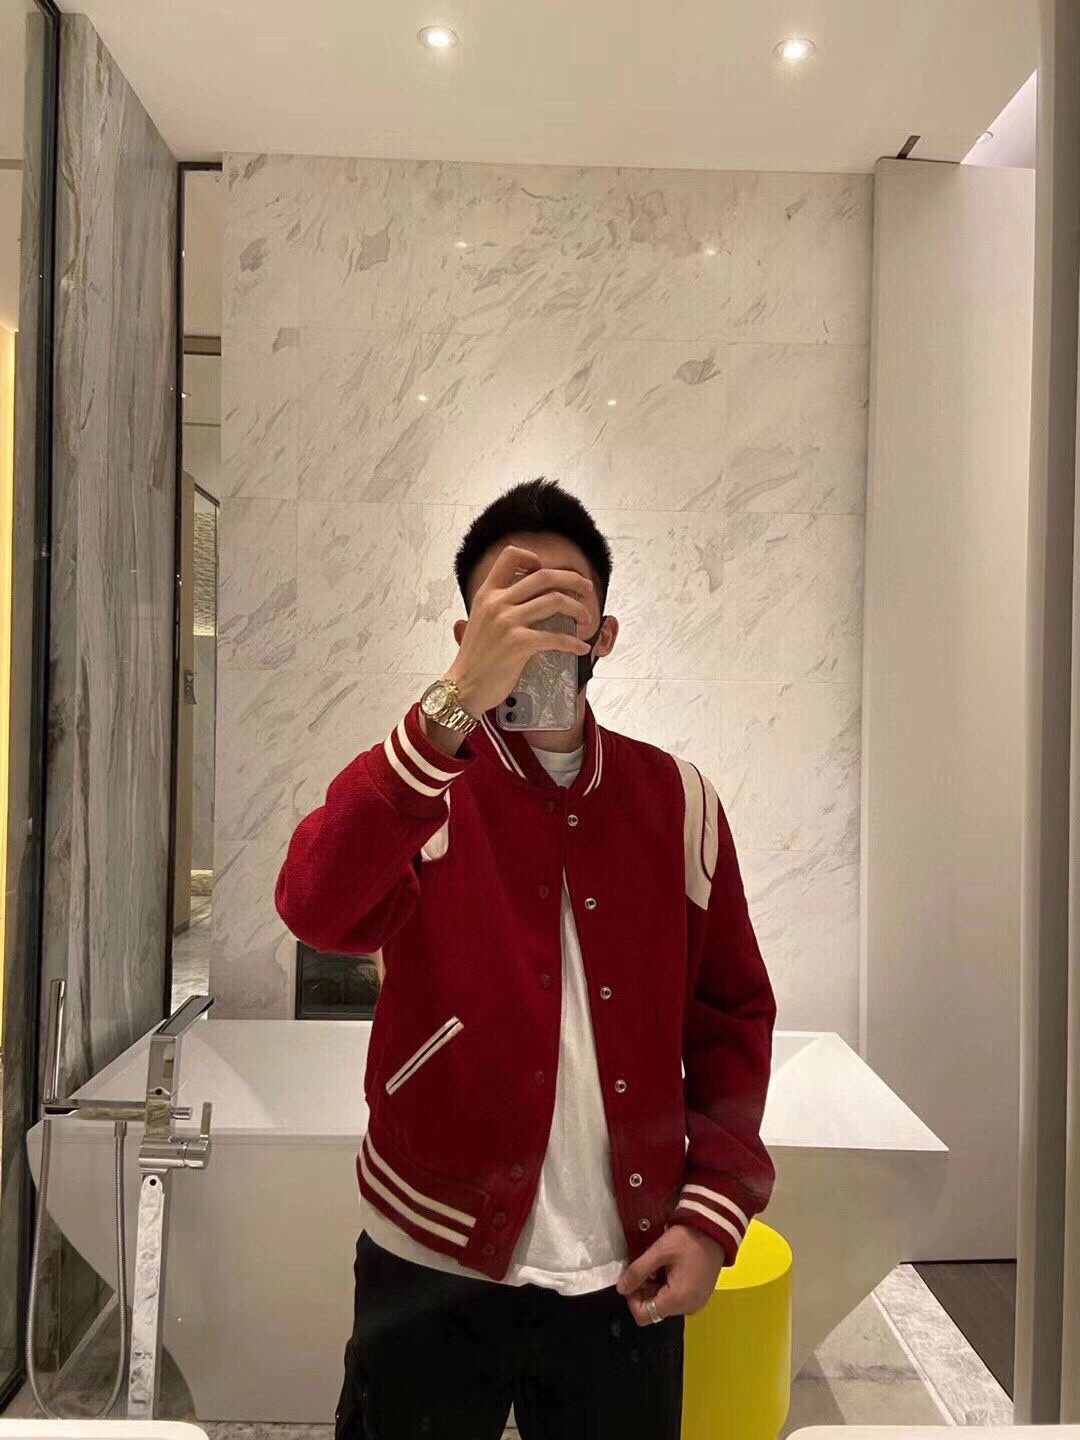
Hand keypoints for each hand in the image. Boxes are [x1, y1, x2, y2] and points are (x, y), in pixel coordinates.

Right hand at [447, 544, 593, 716]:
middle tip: (586, 588)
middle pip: (544, 576)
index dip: (532, 558)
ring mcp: (508, 622)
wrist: (464, 687)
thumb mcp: (480, 621)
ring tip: (586, 619)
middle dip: (572, 579)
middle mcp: (497, 602)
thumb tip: (528, 598)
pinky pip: (556, 636)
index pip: (510, 556)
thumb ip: (499, 606)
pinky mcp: (519, 644)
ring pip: (555, 601)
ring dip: (578, 609)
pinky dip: (573, 643)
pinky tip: (580, 648)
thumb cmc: (475, 659)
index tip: (547, 571)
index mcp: (487, 594)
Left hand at [615, 1224, 724, 1325]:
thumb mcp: (659, 1252)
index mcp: (678, 1300)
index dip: (632, 1299)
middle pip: (654, 1310)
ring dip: (655, 1287)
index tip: (633, 1278)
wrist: (715, 1231)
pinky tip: (669, 1268)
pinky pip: (676, 1299)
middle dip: (644, 1290)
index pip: (644, 1316)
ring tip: (658, 1264)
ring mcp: (695, 1303)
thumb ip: (638, 1271)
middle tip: (644, 1267)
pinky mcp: (699, 1296)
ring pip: (664, 1304)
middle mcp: (688, 1308)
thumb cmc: (687, 1240)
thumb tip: (620, 1289)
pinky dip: (667, 1286)